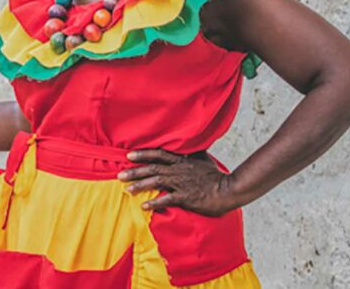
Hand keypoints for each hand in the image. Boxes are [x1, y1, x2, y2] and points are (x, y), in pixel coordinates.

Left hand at [118, 149, 239, 216]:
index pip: (158, 154)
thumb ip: (192, 152)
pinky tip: (144, 206)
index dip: (143, 154)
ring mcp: (181, 183)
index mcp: (182, 160)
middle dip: (135, 171)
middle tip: (120, 175)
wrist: (229, 190)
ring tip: (127, 190)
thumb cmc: (216, 175)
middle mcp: (179, 170)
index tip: (129, 155)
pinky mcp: (186, 197)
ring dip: (140, 185)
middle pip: (153, 168)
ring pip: (156, 182)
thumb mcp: (203, 159)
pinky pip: (167, 199)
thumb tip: (188, 142)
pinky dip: (154, 202)